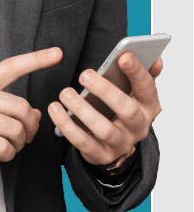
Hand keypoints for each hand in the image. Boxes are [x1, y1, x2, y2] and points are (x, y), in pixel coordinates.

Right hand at [0, 47, 62, 175]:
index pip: (11, 67)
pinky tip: (2, 153)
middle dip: (30, 126)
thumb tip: (33, 113)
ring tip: (12, 146)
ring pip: (15, 129)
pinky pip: (2, 146)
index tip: (56, 54)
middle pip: (21, 107)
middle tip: (27, 135)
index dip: (36, 60)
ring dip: (19, 143)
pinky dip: (8, 154)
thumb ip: (1, 104)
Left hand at [48, 51, 162, 166]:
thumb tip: (156, 60)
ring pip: (104, 129)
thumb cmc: (121, 107)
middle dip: (106, 91)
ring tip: (65, 92)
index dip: (137, 72)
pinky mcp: (101, 155)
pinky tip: (55, 109)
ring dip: (82, 109)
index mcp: (148, 107)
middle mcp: (139, 128)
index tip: (123, 56)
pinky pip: (82, 142)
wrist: (114, 144)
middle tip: (85, 74)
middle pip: (127, 110)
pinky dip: (66, 125)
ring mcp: (121, 144)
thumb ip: (141, 75)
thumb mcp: (134, 93)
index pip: (147, 88)